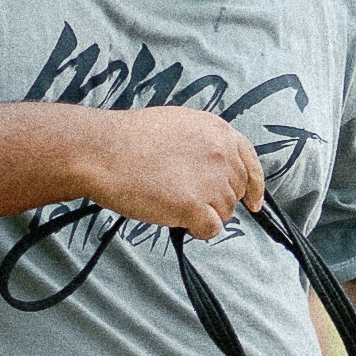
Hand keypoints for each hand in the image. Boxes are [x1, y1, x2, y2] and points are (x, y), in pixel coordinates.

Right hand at [77, 108, 265, 239]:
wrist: (102, 151)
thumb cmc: (129, 140)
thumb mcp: (178, 125)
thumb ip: (204, 143)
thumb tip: (216, 167)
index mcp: (219, 131)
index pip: (250, 163)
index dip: (254, 186)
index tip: (254, 203)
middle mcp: (221, 154)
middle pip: (235, 193)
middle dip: (215, 201)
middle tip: (184, 197)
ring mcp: (210, 181)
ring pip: (224, 213)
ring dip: (202, 214)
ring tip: (170, 200)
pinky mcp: (195, 206)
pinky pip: (211, 230)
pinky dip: (196, 230)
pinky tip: (175, 218)